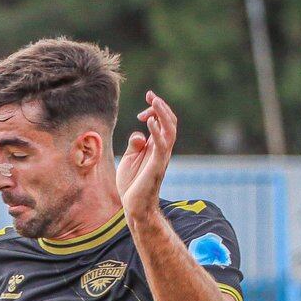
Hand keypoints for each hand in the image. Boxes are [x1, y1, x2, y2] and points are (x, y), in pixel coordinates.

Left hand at [117, 91, 176, 223]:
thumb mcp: (130, 158)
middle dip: (161, 107)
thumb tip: (139, 134)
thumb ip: (135, 144)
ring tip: (155, 101)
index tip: (142, 111)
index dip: (154, 112)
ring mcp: (161, 157)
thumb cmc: (132, 184)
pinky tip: (150, 122)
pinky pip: (161, 145)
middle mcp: (162, 149)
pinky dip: (157, 132)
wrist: (134, 205)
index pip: (161, 123)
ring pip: (170, 130)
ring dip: (163, 114)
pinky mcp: (157, 165)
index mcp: (155, 146)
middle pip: (170, 122)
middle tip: (151, 95)